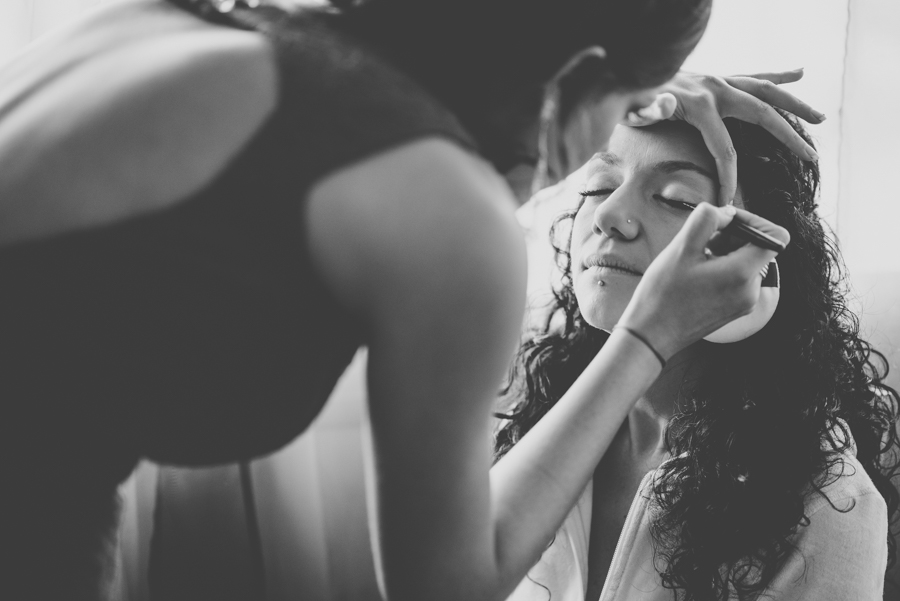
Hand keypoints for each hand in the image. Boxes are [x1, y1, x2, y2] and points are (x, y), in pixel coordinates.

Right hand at [617, 203, 789, 359]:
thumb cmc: (663, 294)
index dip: (754, 221)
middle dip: (734, 236)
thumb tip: (727, 213)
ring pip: (747, 262)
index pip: (775, 236)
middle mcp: (751, 290)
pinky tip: (697, 272)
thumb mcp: (680, 248)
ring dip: (726, 251)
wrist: (651, 334)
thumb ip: (707, 219)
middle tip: (704, 239)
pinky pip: (739, 278)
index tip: (726, 221)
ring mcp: (745, 302)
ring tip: (696, 257)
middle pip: (759, 248)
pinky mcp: (735, 308)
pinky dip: (723, 267)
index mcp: (743, 273)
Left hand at [625, 69, 825, 205]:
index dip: (728, 176)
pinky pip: (753, 75)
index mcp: (699, 106)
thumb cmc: (629, 100)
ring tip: (821, 117)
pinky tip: (800, 72)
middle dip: (788, 138)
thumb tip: (665, 103)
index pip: (723, 147)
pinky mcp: (716, 78)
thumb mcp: (634, 109)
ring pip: (766, 91)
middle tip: (812, 156)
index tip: (729, 201)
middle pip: (761, 115)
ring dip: (795, 104)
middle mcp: (715, 89)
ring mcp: (718, 81)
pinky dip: (778, 74)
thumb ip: (649, 109)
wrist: (626, 76)